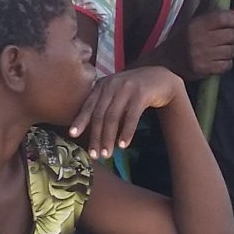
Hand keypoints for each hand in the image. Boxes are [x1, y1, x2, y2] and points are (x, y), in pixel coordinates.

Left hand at [68, 67, 184, 157]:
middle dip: (96, 136)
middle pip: (100, 114)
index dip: (80, 120)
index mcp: (103, 85)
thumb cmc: (135, 90)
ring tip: (107, 154)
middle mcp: (112, 84)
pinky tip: (123, 145)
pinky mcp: (142, 94)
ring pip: (113, 117)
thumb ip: (104, 103)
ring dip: (109, 138)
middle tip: (94, 154)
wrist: (161, 79)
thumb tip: (90, 129)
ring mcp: (127, 88)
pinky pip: (131, 117)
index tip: (72, 135)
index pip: (89, 105)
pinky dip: (126, 132)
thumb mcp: (116, 92)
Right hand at [170, 6, 233, 79]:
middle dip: (230, 37)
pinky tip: (216, 60)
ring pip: (230, 51)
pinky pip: (227, 65)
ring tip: (217, 50)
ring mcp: (201, 56)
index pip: (224, 18)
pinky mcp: (204, 70)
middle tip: (221, 39)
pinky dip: (225, 63)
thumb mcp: (198, 23)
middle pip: (231, 35)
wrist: (166, 62)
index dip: (233, 20)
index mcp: (196, 24)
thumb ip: (223, 16)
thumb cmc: (185, 39)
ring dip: (228, 51)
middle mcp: (198, 39)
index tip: (231, 23)